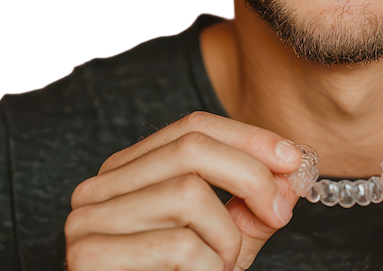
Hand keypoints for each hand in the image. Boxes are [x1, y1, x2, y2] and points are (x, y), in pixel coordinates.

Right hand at [65, 111, 303, 270]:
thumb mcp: (223, 241)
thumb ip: (253, 205)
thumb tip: (294, 168)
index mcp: (129, 171)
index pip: (193, 127)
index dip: (248, 137)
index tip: (293, 159)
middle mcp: (101, 186)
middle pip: (192, 147)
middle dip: (251, 175)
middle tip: (280, 212)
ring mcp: (88, 219)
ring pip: (188, 193)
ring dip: (227, 237)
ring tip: (223, 266)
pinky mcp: (90, 255)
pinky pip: (178, 245)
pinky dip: (209, 266)